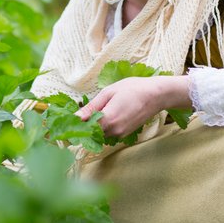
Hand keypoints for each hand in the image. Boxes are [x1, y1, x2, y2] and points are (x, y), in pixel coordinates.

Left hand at [75, 75, 190, 137]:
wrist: (157, 95)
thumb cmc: (133, 88)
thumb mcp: (109, 92)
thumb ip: (91, 107)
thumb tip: (75, 117)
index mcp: (108, 120)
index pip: (84, 128)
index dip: (75, 124)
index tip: (66, 120)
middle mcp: (114, 131)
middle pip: (91, 132)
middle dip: (84, 124)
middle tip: (79, 112)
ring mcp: (120, 134)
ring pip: (99, 133)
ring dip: (94, 125)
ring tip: (95, 109)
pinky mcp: (125, 133)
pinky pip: (108, 132)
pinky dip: (104, 125)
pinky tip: (107, 113)